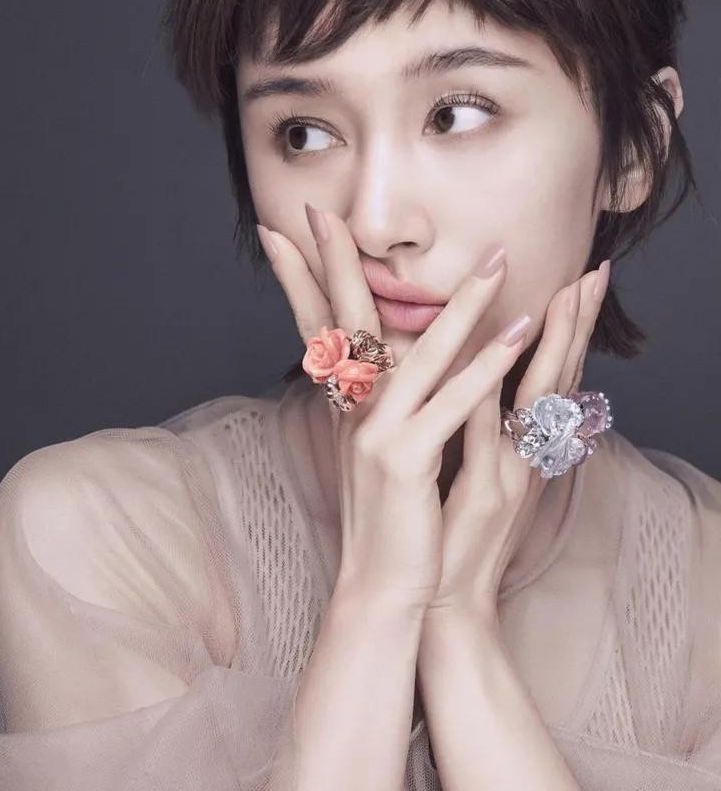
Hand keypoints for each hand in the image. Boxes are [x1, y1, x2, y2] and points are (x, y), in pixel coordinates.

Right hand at [256, 206, 538, 617]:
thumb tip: (379, 358)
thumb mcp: (376, 449)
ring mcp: (376, 433)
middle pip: (344, 321)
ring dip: (461, 302)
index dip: (300, 276)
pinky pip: (452, 402)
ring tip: (496, 259)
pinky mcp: (404, 460)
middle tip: (319, 212)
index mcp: (347, 405)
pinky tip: (517, 334)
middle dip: (335, 262)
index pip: (318, 325)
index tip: (283, 231)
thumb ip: (377, 400)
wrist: (380, 588)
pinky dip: (487, 366)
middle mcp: (353, 411)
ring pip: (420, 353)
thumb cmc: (389, 518)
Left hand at [423, 259, 610, 626]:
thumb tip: (482, 375)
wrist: (444, 599)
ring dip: (550, 346)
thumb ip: (483, 422)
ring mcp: (509, 474)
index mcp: (523, 447)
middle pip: (557, 375)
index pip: (553, 372)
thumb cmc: (453, 529)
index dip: (570, 325)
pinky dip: (486, 401)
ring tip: (561, 300)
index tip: (581, 277)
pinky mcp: (480, 495)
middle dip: (576, 322)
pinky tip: (487, 366)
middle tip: (593, 274)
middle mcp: (526, 455)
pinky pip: (483, 439)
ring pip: (536, 398)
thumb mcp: (475, 467)